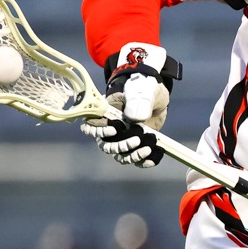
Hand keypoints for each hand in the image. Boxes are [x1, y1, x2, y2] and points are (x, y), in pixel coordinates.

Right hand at [80, 43, 180, 166]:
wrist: (155, 94)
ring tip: (149, 147)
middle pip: (106, 145)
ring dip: (133, 156)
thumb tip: (134, 118)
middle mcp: (111, 128)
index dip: (100, 131)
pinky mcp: (136, 145)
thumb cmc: (143, 86)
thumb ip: (138, 100)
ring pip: (120, 155)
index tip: (117, 128)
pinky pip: (136, 159)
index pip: (92, 126)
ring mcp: (123, 138)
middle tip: (138, 138)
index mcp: (105, 112)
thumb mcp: (143, 88)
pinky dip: (145, 161)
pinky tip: (155, 156)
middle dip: (121, 146)